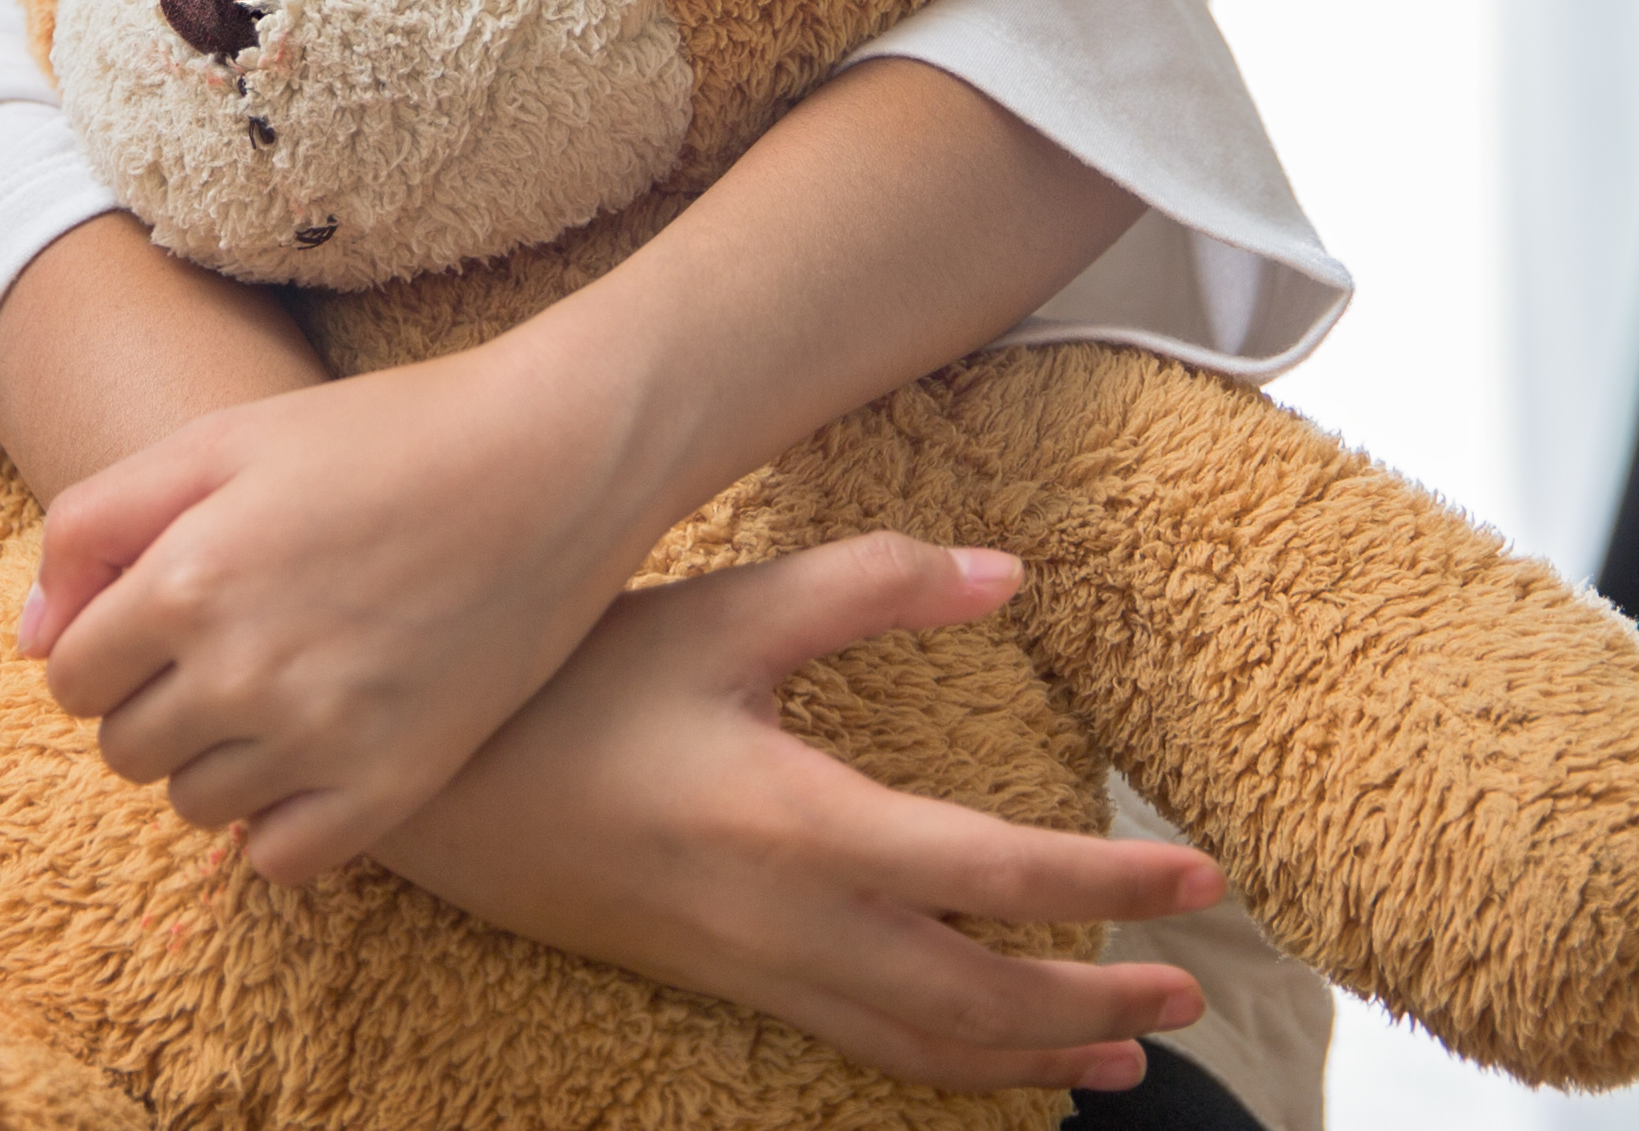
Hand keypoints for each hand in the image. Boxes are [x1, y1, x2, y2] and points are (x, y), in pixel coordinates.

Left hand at [25, 343, 663, 878]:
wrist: (551, 461)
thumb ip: (96, 525)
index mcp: (188, 579)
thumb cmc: (382, 436)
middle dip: (152, 702)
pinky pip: (279, 859)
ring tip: (276, 688)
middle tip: (225, 645)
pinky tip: (313, 753)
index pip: (70, 677)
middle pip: (124, 750)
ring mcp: (321, 738)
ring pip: (194, 805)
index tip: (159, 616)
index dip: (104, 646)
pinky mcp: (394, 785)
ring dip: (212, 759)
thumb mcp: (220, 440)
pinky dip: (278, 821)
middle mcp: (243, 672)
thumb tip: (34, 641)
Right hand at [375, 534, 1222, 1098]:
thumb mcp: (722, 610)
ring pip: (923, 1044)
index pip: (992, 875)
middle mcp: (785, 923)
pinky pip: (863, 1044)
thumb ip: (867, 585)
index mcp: (797, 826)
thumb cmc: (574, 683)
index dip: (1107, 885)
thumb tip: (1006, 573)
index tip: (1202, 881)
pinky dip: (949, 1064)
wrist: (436, 788)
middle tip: (1192, 993)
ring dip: (1034, 1055)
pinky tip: (995, 1058)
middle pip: (976, 997)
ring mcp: (753, 968)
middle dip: (1093, 1002)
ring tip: (1127, 1056)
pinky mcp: (725, 983)